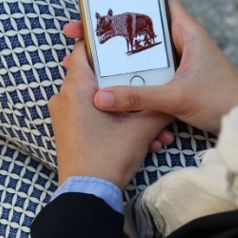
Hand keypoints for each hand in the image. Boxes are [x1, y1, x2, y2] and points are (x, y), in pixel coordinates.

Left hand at [49, 41, 171, 189]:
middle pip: (100, 77)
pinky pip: (95, 117)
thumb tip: (172, 96)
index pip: (85, 49)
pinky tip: (145, 140)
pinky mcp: (70, 130)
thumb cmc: (107, 158)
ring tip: (157, 129)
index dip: (107, 43)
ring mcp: (65, 115)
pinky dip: (117, 122)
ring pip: (102, 101)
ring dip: (129, 111)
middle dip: (132, 86)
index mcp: (76, 88)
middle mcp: (64, 98)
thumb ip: (158, 106)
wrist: (87, 195)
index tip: (127, 43)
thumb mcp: (141, 129)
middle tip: (153, 87)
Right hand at [63, 0, 237, 134]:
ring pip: (142, 51)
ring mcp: (179, 62)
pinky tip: (108, 78)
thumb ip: (139, 97)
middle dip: (112, 27)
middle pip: (141, 26)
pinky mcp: (177, 80)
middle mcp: (183, 43)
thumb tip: (101, 96)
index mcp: (188, 33)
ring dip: (117, 53)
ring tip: (86, 55)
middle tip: (80, 29)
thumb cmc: (223, 102)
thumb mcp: (176, 97)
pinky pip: (147, 70)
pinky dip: (128, 72)